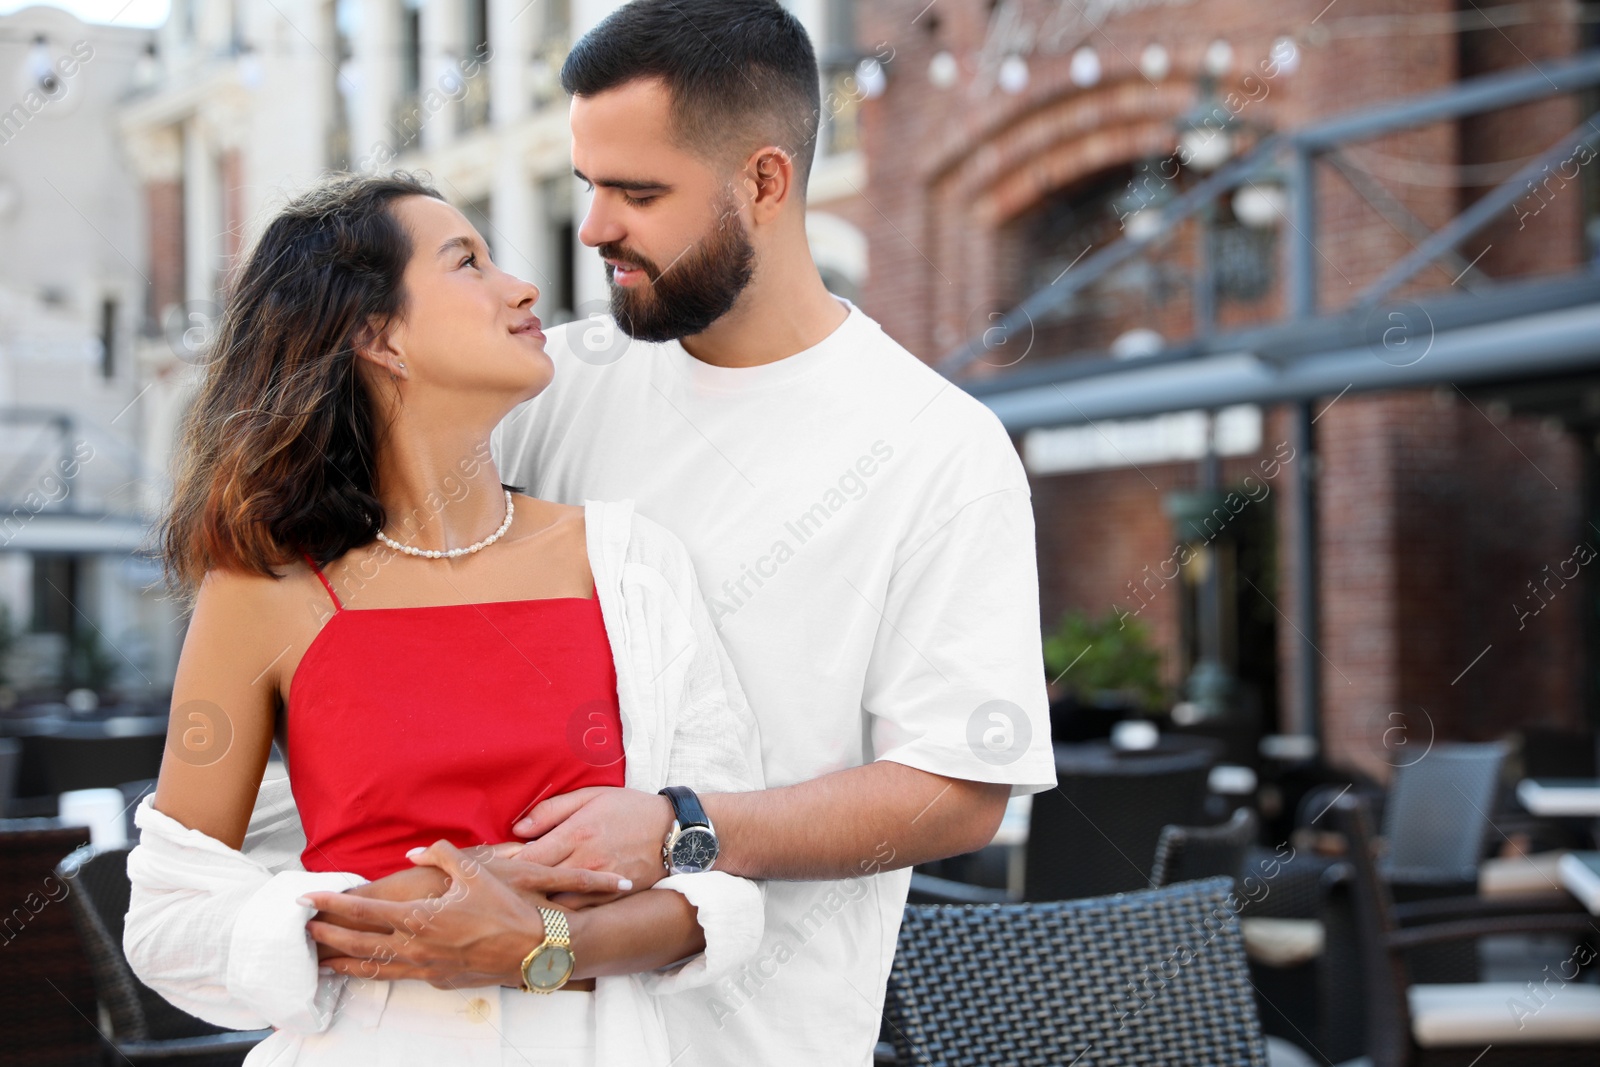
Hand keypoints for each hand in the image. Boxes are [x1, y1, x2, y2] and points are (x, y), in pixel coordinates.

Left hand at [302, 840, 626, 986]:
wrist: (535, 949)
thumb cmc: (506, 910)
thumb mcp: (475, 872)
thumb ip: (441, 856)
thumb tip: (417, 852)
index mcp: (420, 918)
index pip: (363, 911)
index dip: (332, 904)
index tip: (308, 899)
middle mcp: (417, 947)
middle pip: (360, 945)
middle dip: (329, 936)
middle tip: (306, 930)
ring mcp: (426, 968)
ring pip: (375, 968)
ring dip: (345, 964)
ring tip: (323, 961)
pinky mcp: (439, 980)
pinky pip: (399, 976)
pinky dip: (376, 973)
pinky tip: (370, 970)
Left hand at [511, 787, 674, 904]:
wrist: (674, 832)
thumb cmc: (630, 809)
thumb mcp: (591, 796)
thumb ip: (552, 810)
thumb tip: (518, 828)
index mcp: (575, 834)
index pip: (528, 858)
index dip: (507, 866)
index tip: (494, 869)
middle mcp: (585, 862)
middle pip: (538, 884)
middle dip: (516, 889)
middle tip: (498, 891)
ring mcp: (599, 884)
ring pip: (556, 905)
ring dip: (537, 906)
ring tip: (518, 906)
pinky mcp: (612, 898)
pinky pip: (580, 913)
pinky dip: (562, 916)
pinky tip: (548, 916)